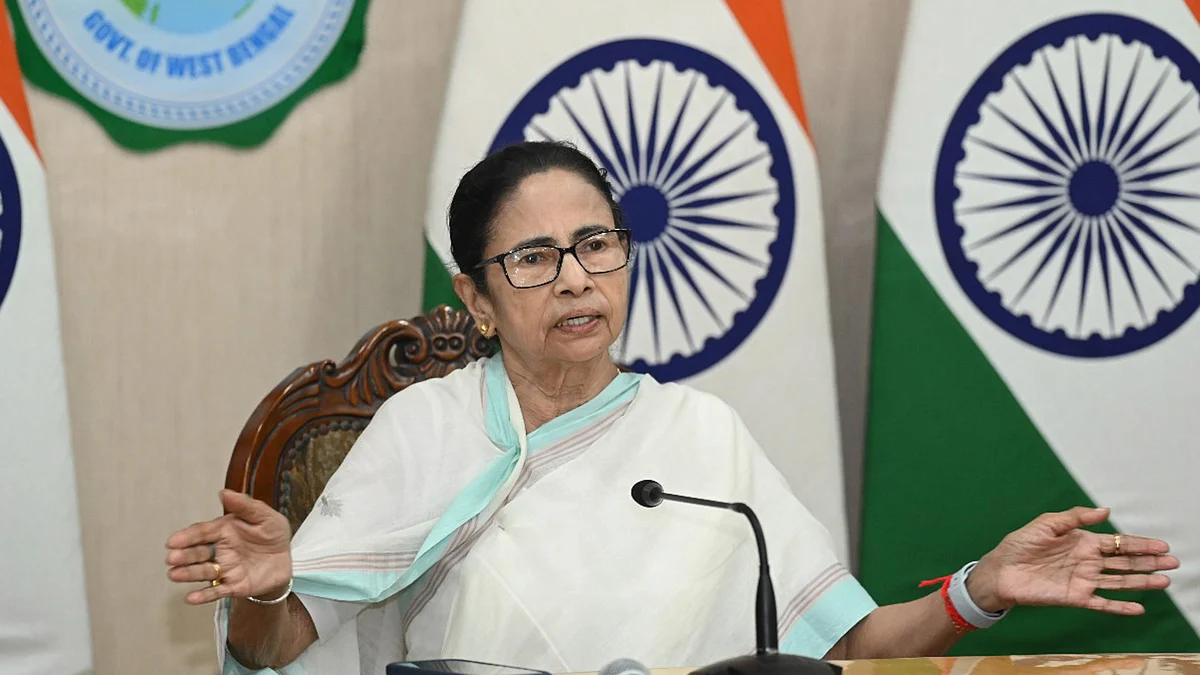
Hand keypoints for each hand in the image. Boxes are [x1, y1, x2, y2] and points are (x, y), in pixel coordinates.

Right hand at [165, 490, 291, 604]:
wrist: (287, 560)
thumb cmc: (273, 535)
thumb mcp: (264, 516)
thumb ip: (245, 506)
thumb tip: (224, 493)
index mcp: (224, 531)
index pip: (202, 532)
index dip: (187, 537)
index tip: (173, 541)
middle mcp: (220, 551)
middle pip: (199, 553)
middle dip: (184, 556)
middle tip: (172, 558)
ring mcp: (225, 569)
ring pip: (204, 572)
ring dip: (189, 574)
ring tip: (174, 575)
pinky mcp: (234, 586)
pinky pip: (218, 591)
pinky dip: (204, 595)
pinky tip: (191, 598)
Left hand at [965, 506, 1178, 615]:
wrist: (1000, 570)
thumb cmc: (1019, 545)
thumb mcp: (1046, 523)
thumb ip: (1075, 517)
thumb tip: (1105, 511)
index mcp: (1083, 542)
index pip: (1118, 543)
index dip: (1140, 544)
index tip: (1162, 545)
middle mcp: (1087, 562)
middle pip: (1125, 563)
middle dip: (1149, 562)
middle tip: (1172, 561)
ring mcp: (1083, 580)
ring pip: (1119, 582)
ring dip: (1141, 582)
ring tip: (1164, 581)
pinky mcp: (1074, 598)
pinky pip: (1102, 603)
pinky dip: (1119, 607)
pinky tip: (1138, 608)